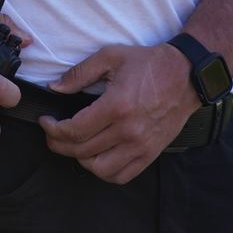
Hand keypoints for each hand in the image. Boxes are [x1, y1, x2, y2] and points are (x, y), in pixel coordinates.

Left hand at [39, 43, 198, 184]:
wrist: (186, 75)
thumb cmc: (149, 64)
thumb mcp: (111, 56)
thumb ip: (80, 73)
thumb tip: (55, 88)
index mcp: (116, 106)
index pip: (75, 130)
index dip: (53, 130)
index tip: (46, 122)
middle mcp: (128, 130)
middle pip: (83, 151)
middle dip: (60, 145)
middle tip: (53, 134)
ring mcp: (141, 145)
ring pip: (100, 169)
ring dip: (81, 160)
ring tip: (75, 146)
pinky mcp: (150, 153)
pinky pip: (122, 175)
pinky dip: (105, 172)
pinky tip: (97, 158)